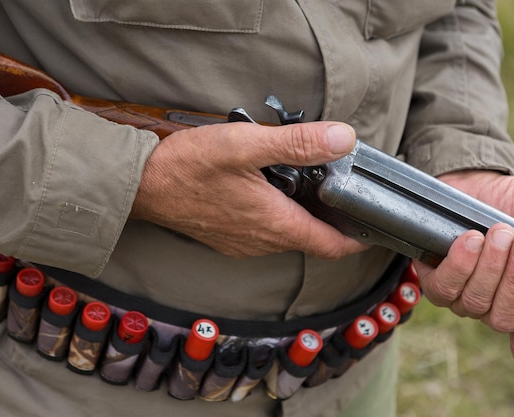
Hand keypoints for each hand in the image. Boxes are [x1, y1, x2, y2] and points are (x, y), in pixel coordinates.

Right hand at [130, 121, 367, 257]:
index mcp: (275, 224)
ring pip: (286, 236)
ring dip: (302, 217)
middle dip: (330, 220)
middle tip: (342, 192)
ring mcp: (242, 243)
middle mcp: (262, 241)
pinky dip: (278, 217)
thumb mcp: (246, 145)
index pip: (330, 245)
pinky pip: (264, 233)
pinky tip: (270, 191)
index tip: (373, 227)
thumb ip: (296, 143)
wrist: (140, 187)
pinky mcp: (226, 238)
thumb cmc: (188, 167)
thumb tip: (342, 139)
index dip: (356, 239)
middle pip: (310, 239)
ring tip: (309, 186)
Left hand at [414, 170, 513, 365]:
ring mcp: (462, 296)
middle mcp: (492, 305)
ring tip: (499, 233)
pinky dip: (460, 264)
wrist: (480, 183)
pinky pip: (445, 288)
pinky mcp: (435, 281)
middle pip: (504, 320)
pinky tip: (471, 240)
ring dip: (490, 267)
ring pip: (475, 302)